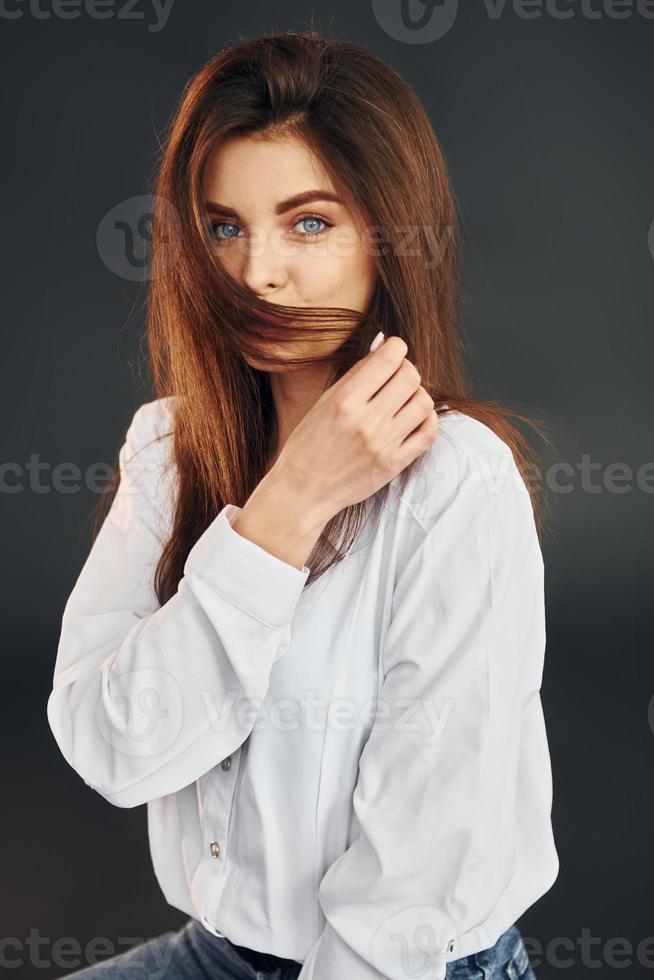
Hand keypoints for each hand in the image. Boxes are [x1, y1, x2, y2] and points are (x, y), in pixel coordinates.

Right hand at [269, 336, 437, 522]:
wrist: (303, 491)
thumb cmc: (308, 444)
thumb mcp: (324, 402)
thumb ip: (356, 374)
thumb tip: (384, 344)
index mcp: (345, 401)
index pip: (389, 358)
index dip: (396, 347)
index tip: (392, 350)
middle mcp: (367, 422)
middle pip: (410, 377)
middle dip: (406, 369)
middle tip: (395, 376)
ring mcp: (383, 445)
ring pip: (424, 402)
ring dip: (416, 394)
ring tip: (402, 400)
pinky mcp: (394, 464)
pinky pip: (428, 433)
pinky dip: (426, 419)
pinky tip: (412, 418)